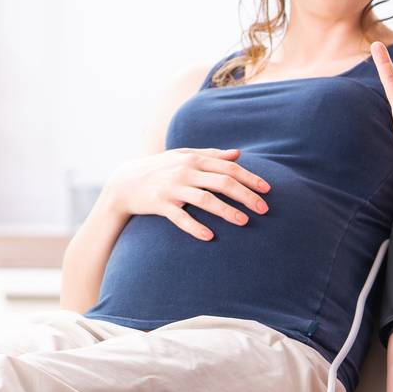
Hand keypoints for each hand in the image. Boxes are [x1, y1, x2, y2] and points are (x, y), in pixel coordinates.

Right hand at [101, 149, 271, 239]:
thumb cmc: (161, 168)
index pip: (229, 168)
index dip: (250, 178)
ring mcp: (172, 188)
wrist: (125, 182)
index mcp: (194, 159)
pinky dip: (195, 227)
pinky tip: (210, 236)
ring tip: (244, 222)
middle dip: (246, 195)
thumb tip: (238, 154)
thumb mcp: (184, 156)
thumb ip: (211, 155)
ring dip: (226, 211)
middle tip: (264, 209)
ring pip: (205, 199)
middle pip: (222, 182)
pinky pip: (180, 218)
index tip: (267, 190)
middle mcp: (185, 172)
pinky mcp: (160, 205)